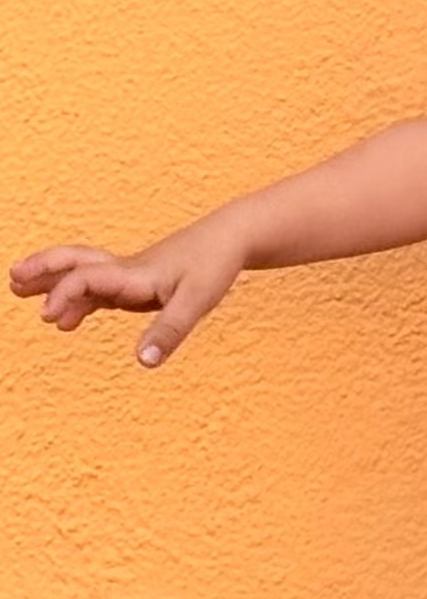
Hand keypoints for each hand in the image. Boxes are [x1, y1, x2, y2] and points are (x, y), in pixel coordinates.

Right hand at [10, 215, 248, 368]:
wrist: (231, 237)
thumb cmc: (214, 263)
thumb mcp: (198, 300)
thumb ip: (170, 331)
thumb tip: (144, 362)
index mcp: (135, 274)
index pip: (89, 278)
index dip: (66, 294)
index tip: (51, 317)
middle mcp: (126, 271)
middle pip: (76, 264)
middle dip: (45, 271)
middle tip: (14, 279)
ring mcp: (130, 275)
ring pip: (83, 274)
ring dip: (52, 280)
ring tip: (19, 287)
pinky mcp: (138, 281)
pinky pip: (100, 288)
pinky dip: (79, 299)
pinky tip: (68, 319)